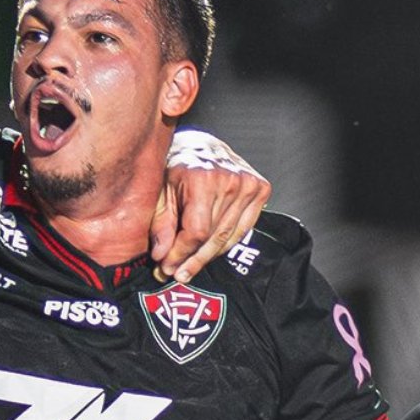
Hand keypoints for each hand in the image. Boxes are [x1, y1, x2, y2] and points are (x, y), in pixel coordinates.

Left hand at [151, 130, 270, 282]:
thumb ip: (160, 223)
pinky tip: (208, 253)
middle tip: (176, 275)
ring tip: (188, 269)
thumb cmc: (174, 166)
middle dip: (192, 260)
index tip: (165, 268)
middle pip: (213, 237)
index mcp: (202, 178)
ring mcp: (248, 184)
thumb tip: (161, 256)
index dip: (180, 254)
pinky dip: (225, 243)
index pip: (196, 231)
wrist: (200, 144)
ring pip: (229, 236)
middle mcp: (230, 180)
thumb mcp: (159, 191)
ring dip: (207, 257)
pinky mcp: (260, 188)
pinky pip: (243, 228)